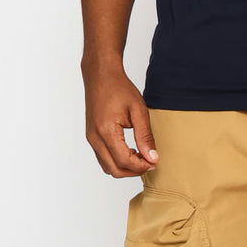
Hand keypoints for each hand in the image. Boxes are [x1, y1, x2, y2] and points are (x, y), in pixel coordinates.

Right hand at [83, 61, 158, 177]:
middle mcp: (95, 138)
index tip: (155, 162)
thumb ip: (145, 136)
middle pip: (114, 169)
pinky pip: (103, 158)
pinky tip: (130, 151)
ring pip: (107, 167)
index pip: (124, 161)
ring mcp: (91, 138)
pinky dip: (117, 161)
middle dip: (134, 170)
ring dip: (125, 167)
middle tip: (150, 162)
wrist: (100, 76)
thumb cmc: (119, 89)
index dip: (141, 166)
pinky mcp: (91, 137)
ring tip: (141, 156)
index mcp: (106, 131)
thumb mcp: (138, 110)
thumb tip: (152, 157)